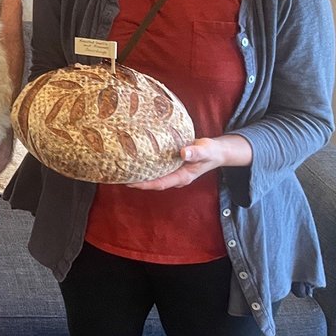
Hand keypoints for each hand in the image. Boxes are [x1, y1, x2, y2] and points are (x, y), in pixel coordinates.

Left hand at [127, 134, 252, 190]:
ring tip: (122, 170)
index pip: (160, 183)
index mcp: (182, 177)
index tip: (131, 183)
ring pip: (153, 175)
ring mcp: (172, 171)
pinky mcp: (170, 164)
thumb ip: (196, 152)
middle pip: (153, 181)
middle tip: (119, 176)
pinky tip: (134, 160)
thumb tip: (183, 152)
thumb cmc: (211, 151)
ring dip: (139, 174)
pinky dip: (145, 165)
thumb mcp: (205, 150)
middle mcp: (175, 176)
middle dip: (137, 181)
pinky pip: (156, 167)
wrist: (215, 151)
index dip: (146, 184)